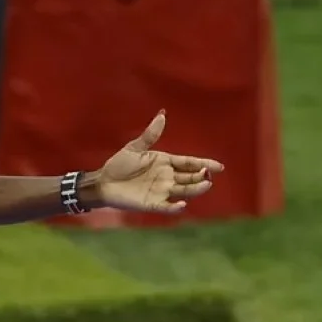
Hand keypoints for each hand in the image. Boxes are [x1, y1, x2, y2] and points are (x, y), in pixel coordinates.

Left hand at [96, 110, 224, 213]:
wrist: (103, 182)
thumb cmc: (118, 164)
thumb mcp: (135, 148)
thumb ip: (150, 134)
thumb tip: (162, 114)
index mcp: (166, 163)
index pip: (189, 163)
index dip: (204, 164)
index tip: (219, 166)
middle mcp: (167, 178)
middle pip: (190, 177)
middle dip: (201, 176)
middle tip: (208, 174)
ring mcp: (161, 191)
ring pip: (184, 191)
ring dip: (195, 189)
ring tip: (205, 184)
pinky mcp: (152, 204)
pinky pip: (166, 206)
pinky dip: (175, 207)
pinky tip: (182, 204)